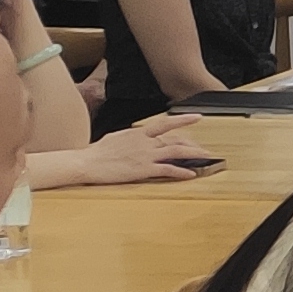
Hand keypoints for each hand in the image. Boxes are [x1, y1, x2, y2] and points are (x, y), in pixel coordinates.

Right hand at [58, 116, 209, 184]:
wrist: (86, 163)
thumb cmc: (97, 152)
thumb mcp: (115, 137)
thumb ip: (131, 136)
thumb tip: (136, 135)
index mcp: (138, 133)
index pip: (165, 124)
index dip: (183, 120)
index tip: (197, 117)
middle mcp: (145, 142)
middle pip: (176, 140)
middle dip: (192, 144)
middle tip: (203, 149)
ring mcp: (145, 156)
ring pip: (177, 152)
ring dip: (194, 155)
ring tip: (206, 157)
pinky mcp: (143, 170)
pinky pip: (168, 170)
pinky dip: (181, 172)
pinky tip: (190, 174)